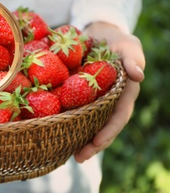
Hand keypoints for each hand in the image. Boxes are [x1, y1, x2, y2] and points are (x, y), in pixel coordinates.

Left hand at [74, 22, 144, 162]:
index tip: (96, 143)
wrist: (99, 35)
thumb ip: (133, 58)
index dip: (109, 131)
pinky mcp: (79, 95)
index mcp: (123, 94)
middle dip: (93, 144)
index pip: (118, 116)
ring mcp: (94, 100)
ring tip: (67, 153)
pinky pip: (74, 110)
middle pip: (103, 127)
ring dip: (79, 138)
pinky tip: (54, 130)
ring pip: (88, 123)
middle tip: (79, 158)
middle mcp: (109, 101)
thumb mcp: (128, 45)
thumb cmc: (117, 42)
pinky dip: (66, 121)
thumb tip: (139, 75)